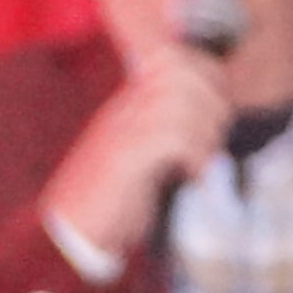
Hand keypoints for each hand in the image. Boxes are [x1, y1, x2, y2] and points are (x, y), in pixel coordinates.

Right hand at [39, 44, 232, 265]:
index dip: (210, 77)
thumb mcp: (146, 154)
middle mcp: (125, 108)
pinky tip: (192, 179)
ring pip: (181, 103)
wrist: (72, 234)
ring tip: (201, 164)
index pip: (175, 59)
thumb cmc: (114, 200)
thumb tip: (217, 117)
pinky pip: (173, 138)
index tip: (220, 113)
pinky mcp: (124, 158)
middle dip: (212, 103)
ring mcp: (122, 130)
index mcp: (129, 102)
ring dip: (205, 135)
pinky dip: (194, 158)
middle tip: (213, 141)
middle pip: (181, 72)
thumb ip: (171, 130)